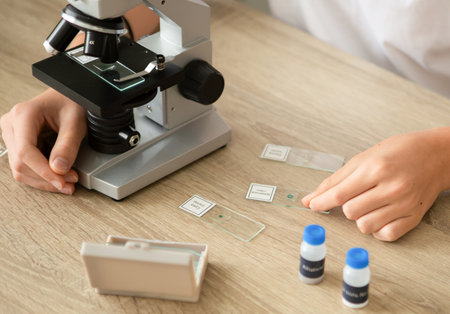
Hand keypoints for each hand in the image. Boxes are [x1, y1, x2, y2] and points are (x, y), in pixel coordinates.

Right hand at [1, 89, 86, 193]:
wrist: (67, 97)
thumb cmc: (71, 102)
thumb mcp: (76, 122)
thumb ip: (68, 145)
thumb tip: (58, 168)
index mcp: (24, 115)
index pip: (25, 152)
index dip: (43, 172)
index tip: (62, 182)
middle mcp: (12, 124)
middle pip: (20, 164)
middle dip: (46, 178)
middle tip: (70, 183)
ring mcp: (12, 134)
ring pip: (20, 169)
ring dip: (44, 180)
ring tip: (67, 182)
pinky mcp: (18, 143)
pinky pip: (25, 166)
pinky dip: (42, 175)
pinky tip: (59, 177)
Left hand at [302, 129, 449, 240]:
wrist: (436, 155)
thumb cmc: (399, 152)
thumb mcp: (363, 158)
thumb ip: (335, 180)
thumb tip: (310, 199)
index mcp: (376, 168)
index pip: (339, 194)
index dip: (321, 202)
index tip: (313, 205)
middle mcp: (392, 187)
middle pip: (350, 212)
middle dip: (345, 206)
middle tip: (355, 196)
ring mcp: (405, 204)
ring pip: (365, 226)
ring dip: (360, 218)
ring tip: (368, 204)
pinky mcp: (414, 217)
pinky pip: (385, 235)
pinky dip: (377, 229)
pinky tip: (379, 214)